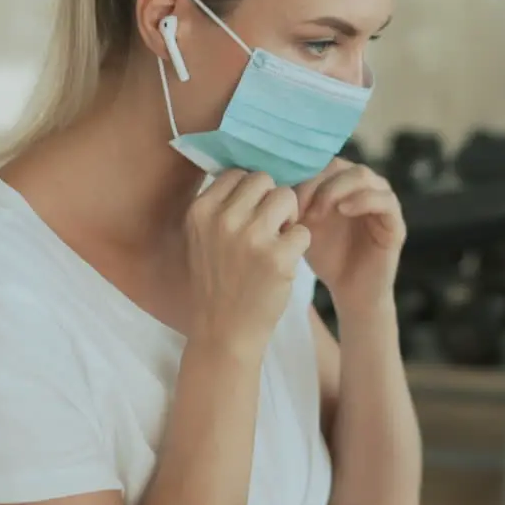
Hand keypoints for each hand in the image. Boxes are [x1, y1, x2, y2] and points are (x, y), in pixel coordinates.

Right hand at [185, 170, 310, 355]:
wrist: (224, 332)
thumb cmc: (218, 282)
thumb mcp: (202, 238)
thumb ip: (220, 205)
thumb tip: (252, 172)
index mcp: (201, 211)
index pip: (237, 174)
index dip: (251, 194)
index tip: (249, 217)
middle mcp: (223, 219)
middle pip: (264, 180)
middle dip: (272, 201)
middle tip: (269, 229)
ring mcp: (251, 237)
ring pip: (287, 197)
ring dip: (289, 219)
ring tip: (277, 243)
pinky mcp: (277, 257)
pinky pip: (303, 230)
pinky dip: (299, 245)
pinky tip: (284, 264)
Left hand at [294, 158, 406, 311]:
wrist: (349, 291)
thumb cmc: (327, 257)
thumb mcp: (305, 226)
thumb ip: (297, 203)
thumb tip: (276, 182)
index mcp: (343, 185)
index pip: (324, 163)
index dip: (304, 176)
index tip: (287, 199)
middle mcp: (364, 188)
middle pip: (341, 165)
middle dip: (317, 183)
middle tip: (301, 207)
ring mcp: (382, 202)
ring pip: (363, 175)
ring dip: (336, 189)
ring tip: (318, 212)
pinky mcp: (395, 222)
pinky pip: (385, 200)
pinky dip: (363, 199)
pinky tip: (343, 210)